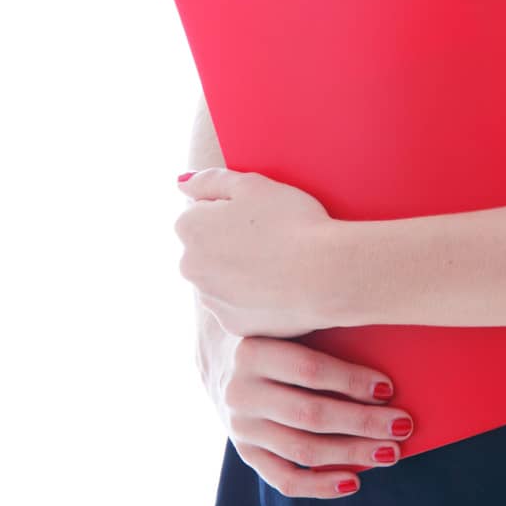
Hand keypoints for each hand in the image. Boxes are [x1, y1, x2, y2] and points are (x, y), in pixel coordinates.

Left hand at [175, 167, 338, 338]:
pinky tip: (279, 286)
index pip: (201, 212)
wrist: (324, 274)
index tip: (258, 214)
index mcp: (190, 228)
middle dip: (228, 241)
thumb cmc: (290, 222)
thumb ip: (210, 180)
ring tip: (278, 262)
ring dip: (239, 270)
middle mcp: (189, 267)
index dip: (231, 209)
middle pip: (207, 247)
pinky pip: (239, 306)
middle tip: (270, 236)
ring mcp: (210, 300)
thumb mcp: (251, 184)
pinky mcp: (233, 325)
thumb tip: (181, 184)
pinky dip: (253, 297)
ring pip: (222, 278)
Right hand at [208, 333, 414, 498]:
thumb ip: (323, 336)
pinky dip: (321, 486)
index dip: (350, 381)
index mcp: (252, 351)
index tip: (388, 388)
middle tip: (402, 425)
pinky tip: (354, 481)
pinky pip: (285, 480)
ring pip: (303, 450)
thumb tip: (382, 370)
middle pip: (311, 414)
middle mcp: (240, 392)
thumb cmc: (276, 336)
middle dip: (362, 422)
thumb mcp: (288, 326)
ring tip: (390, 452)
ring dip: (351, 454)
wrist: (223, 361)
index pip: (309, 370)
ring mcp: (240, 428)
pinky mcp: (245, 454)